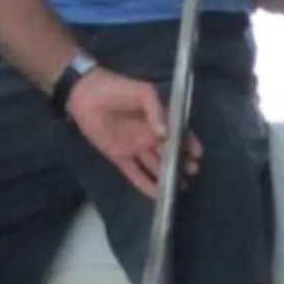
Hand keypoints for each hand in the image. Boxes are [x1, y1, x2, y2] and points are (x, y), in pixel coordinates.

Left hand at [67, 66, 201, 200]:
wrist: (86, 94)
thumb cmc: (117, 88)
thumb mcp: (143, 91)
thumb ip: (156, 110)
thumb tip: (164, 133)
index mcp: (158, 119)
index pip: (178, 134)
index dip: (189, 144)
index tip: (197, 155)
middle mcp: (150, 136)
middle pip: (169, 153)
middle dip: (181, 163)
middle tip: (191, 171)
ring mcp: (135, 148)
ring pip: (155, 167)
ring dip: (168, 177)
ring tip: (180, 187)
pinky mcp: (120, 157)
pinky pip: (136, 175)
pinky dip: (147, 186)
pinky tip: (159, 195)